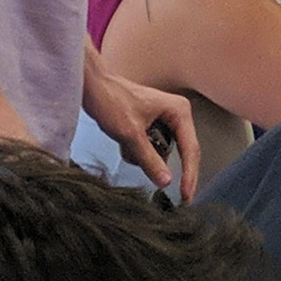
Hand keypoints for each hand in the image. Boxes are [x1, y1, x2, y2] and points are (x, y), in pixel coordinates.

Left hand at [82, 63, 201, 197]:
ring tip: (125, 144)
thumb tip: (167, 182)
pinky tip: (123, 142)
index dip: (189, 174)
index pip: (190, 149)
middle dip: (157, 160)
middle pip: (178, 151)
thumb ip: (150, 160)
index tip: (187, 195)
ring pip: (161, 151)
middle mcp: (176, 114)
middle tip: (159, 183)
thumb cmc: (111, 100)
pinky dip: (136, 150)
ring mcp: (164, 119)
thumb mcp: (131, 135)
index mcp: (179, 112)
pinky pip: (150, 146)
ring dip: (142, 155)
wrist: (90, 85)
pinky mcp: (151, 124)